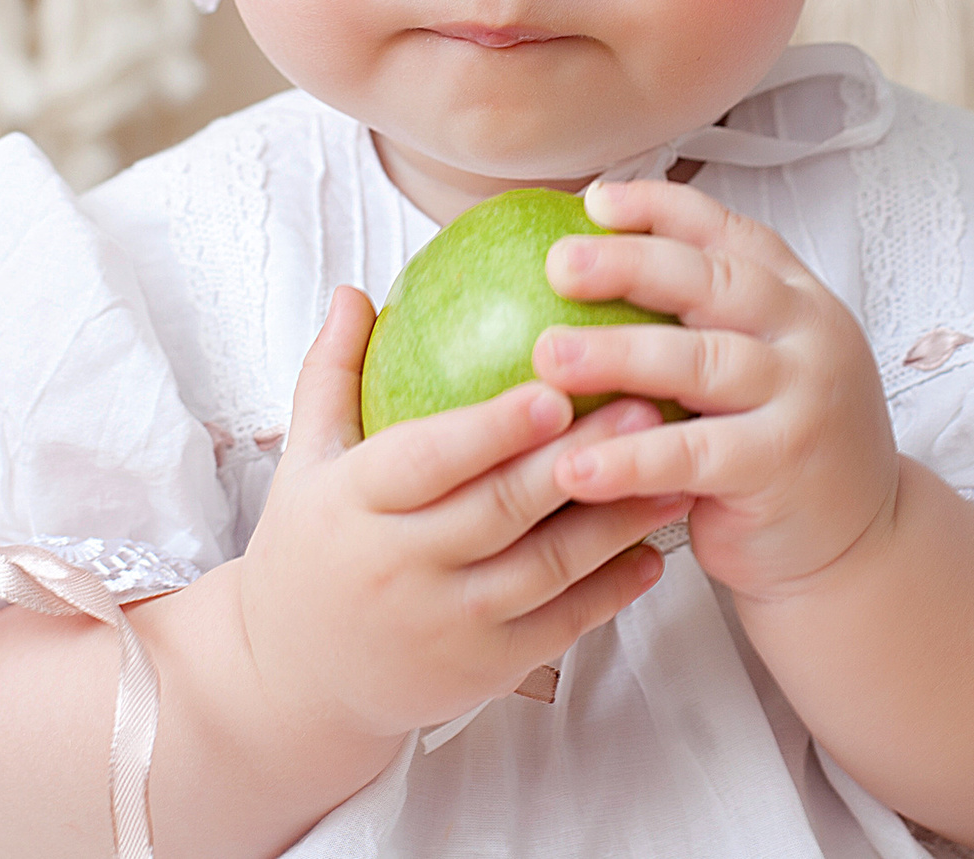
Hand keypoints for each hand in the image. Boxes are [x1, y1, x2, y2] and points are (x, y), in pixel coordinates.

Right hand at [232, 284, 685, 743]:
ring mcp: (445, 624)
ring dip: (616, 521)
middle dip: (578, 458)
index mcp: (353, 504)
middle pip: (501, 509)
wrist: (297, 685)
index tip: (553, 388)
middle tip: (647, 407)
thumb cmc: (308, 552)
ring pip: (546, 568)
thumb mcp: (303, 464)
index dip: (491, 428)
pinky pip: (560, 625)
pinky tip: (653, 552)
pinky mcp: (483, 670)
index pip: (426, 459)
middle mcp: (399, 567)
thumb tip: (354, 289)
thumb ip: (330, 376)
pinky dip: (612, 591)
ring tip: (676, 472)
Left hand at [533, 178, 899, 602]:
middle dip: (630, 265)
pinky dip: (630, 459)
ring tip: (546, 357)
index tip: (592, 200)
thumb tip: (581, 273)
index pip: (726, 232)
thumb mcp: (756, 368)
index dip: (660, 209)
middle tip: (558, 265)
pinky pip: (693, 455)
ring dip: (617, 355)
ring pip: (700, 362)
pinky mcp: (782, 465)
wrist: (860, 543)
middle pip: (711, 282)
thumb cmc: (777, 443)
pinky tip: (573, 467)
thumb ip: (697, 325)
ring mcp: (802, 397)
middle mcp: (806, 333)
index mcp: (793, 296)